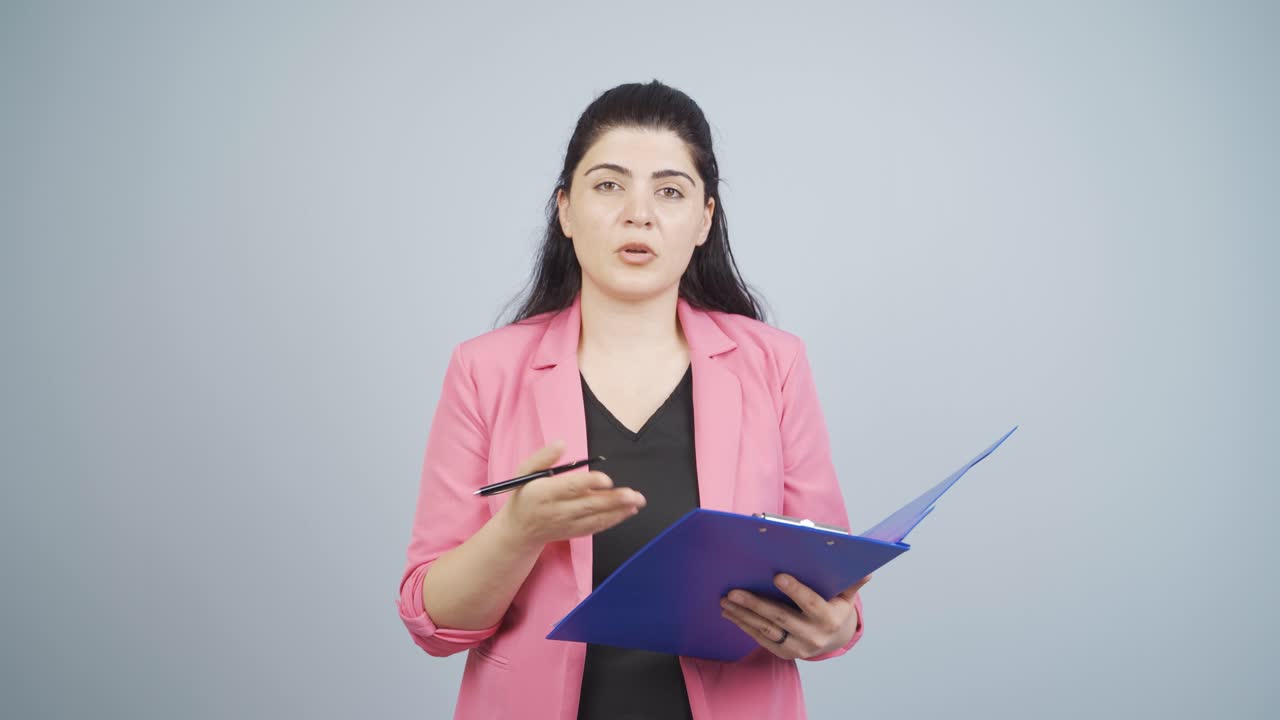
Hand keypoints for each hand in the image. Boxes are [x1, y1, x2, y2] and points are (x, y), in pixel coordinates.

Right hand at [496, 439, 645, 547]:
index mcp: (543, 493)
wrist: (519, 530)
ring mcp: (566, 524)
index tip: (607, 479)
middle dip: (612, 500)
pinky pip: (596, 527)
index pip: (569, 488)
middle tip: (633, 494)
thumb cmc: (524, 494)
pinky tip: (629, 511)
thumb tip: (562, 443)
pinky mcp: (574, 532)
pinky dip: (613, 520)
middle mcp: (556, 510)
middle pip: (587, 505)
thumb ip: (543, 457)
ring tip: (637, 502)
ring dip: (618, 511)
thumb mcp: (525, 471)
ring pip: (595, 518)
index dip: (589, 483)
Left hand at [719, 573, 870, 659]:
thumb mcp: (846, 595)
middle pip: (780, 618)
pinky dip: (744, 625)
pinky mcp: (785, 653)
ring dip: (743, 614)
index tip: (778, 576)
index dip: (795, 590)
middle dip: (755, 604)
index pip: (811, 603)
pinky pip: (761, 638)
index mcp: (829, 618)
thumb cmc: (836, 608)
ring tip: (726, 600)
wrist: (834, 639)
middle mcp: (813, 636)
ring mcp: (797, 647)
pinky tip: (731, 613)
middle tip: (734, 591)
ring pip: (766, 629)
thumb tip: (867, 569)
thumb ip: (852, 582)